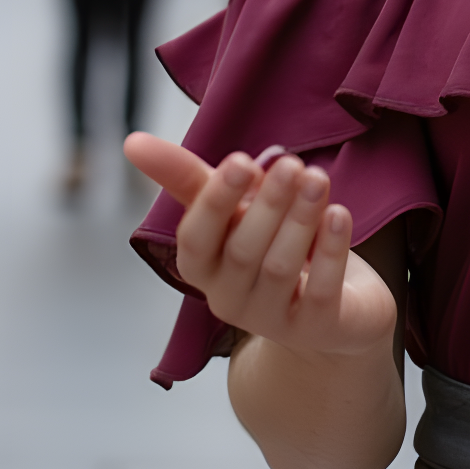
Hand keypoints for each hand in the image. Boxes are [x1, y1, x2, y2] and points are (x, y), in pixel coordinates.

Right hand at [124, 133, 396, 362]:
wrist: (332, 310)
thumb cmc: (270, 244)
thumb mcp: (233, 207)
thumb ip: (186, 177)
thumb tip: (130, 141)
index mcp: (203, 267)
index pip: (194, 240)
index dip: (215, 202)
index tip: (240, 161)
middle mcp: (230, 298)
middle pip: (241, 252)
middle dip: (266, 204)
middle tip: (292, 163)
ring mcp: (272, 319)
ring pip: (280, 267)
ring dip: (300, 219)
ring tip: (318, 178)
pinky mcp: (316, 328)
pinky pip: (320, 289)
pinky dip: (330, 250)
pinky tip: (339, 213)